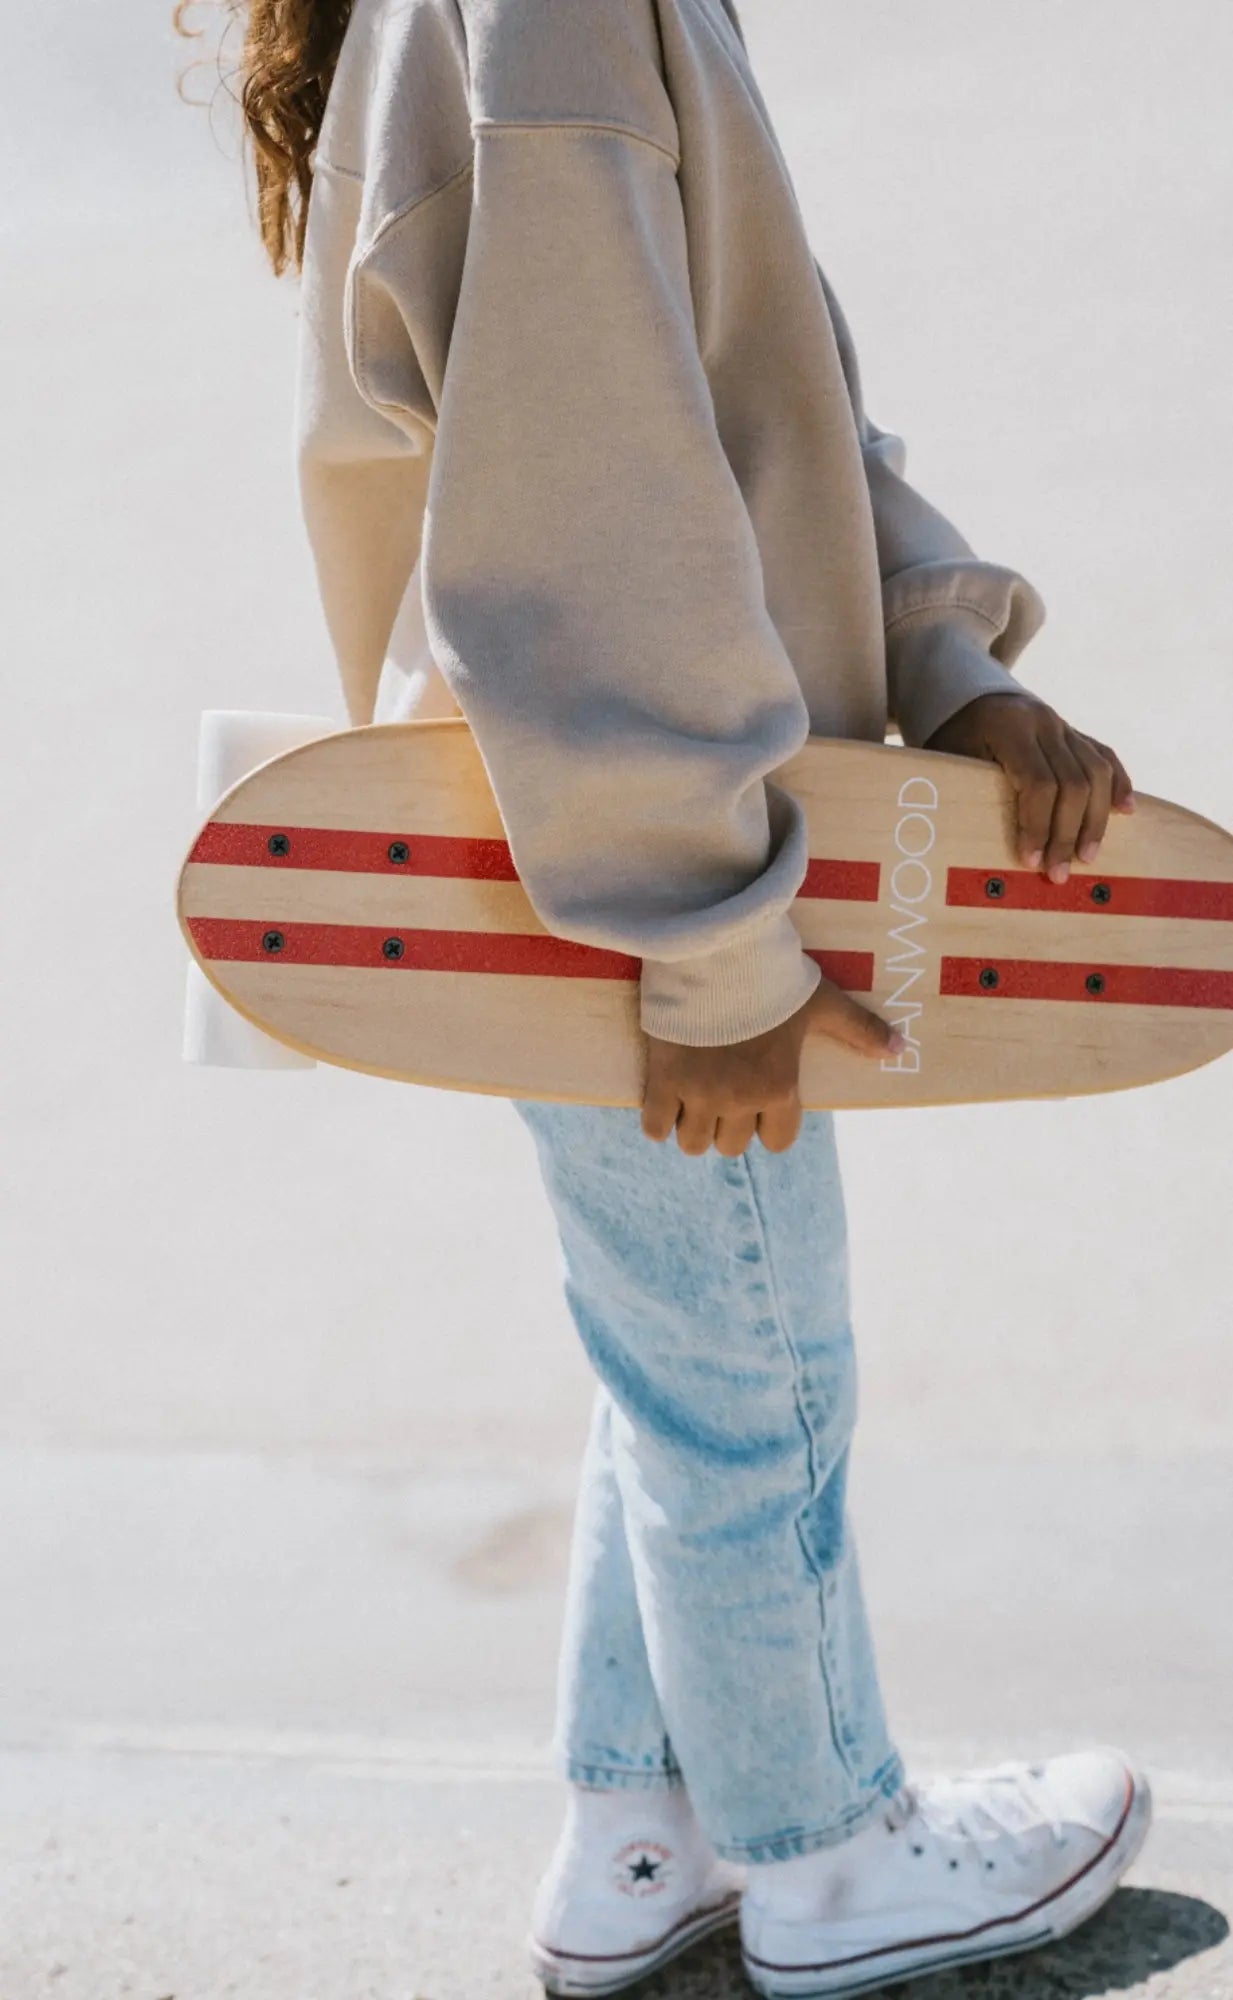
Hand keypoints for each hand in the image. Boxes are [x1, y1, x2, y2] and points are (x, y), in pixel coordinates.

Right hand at [641, 974, 904, 1158]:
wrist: (713, 952)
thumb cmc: (771, 978)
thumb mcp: (821, 1002)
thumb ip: (859, 1028)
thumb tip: (900, 1048)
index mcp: (779, 1087)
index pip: (779, 1141)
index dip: (770, 1126)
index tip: (761, 1105)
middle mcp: (739, 1100)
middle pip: (732, 1147)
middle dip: (729, 1128)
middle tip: (723, 1100)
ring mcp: (698, 1093)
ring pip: (693, 1144)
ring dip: (694, 1128)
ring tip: (693, 1102)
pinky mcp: (662, 1080)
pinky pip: (654, 1128)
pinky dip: (658, 1120)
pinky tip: (664, 1099)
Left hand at [923, 691, 1135, 881]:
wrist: (967, 696)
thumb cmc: (953, 736)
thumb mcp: (951, 757)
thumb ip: (972, 789)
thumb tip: (983, 849)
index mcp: (1011, 728)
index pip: (1038, 783)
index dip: (1038, 825)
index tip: (1031, 860)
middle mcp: (1044, 723)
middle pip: (1073, 783)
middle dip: (1067, 833)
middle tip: (1058, 873)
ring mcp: (1063, 725)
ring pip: (1097, 772)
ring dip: (1095, 820)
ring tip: (1087, 855)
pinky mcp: (1075, 732)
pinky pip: (1105, 756)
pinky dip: (1118, 783)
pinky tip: (1125, 811)